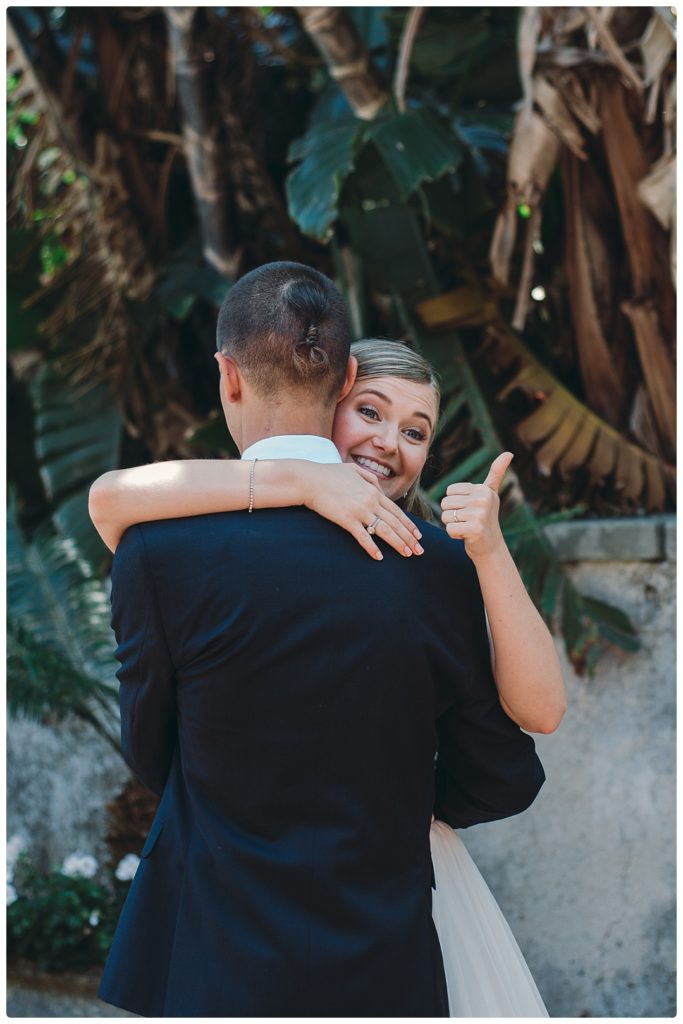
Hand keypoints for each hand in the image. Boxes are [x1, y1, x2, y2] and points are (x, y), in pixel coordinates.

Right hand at [302, 463, 423, 560]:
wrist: (309, 480)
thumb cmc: (328, 474)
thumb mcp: (353, 470)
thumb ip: (368, 478)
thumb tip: (378, 489)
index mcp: (373, 491)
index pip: (396, 511)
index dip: (409, 524)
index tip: (418, 535)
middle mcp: (370, 501)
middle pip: (395, 523)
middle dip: (409, 538)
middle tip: (419, 551)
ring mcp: (359, 511)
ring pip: (384, 530)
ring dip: (398, 544)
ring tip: (407, 555)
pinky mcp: (346, 519)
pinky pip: (363, 537)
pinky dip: (372, 548)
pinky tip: (379, 557)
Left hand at [440, 452, 512, 561]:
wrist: (491, 546)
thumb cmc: (486, 518)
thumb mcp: (490, 494)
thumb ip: (496, 473)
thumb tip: (509, 453)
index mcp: (483, 489)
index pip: (449, 491)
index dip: (455, 502)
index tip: (470, 509)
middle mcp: (483, 500)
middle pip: (445, 503)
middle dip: (452, 514)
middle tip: (468, 520)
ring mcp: (480, 515)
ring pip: (446, 516)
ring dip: (453, 525)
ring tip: (467, 527)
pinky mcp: (474, 529)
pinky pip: (449, 529)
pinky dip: (454, 535)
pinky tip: (466, 535)